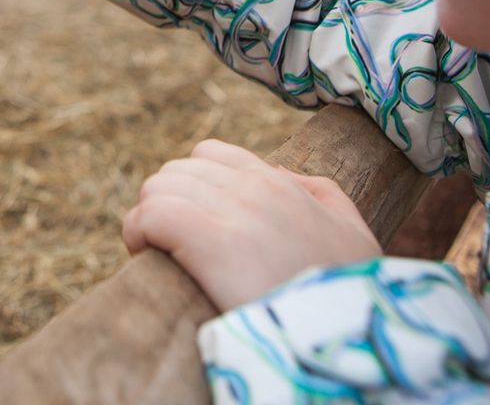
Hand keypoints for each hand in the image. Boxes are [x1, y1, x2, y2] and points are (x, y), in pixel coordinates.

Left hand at [122, 139, 380, 311]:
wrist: (352, 335)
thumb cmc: (353, 296)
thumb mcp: (352, 234)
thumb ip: (321, 195)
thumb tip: (278, 174)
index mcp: (279, 183)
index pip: (210, 155)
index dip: (191, 186)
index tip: (190, 221)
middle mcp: (253, 187)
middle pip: (176, 171)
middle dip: (165, 203)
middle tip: (169, 242)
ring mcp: (231, 210)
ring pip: (157, 187)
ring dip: (148, 218)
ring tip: (154, 250)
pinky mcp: (207, 240)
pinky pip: (148, 215)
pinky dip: (136, 232)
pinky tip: (142, 253)